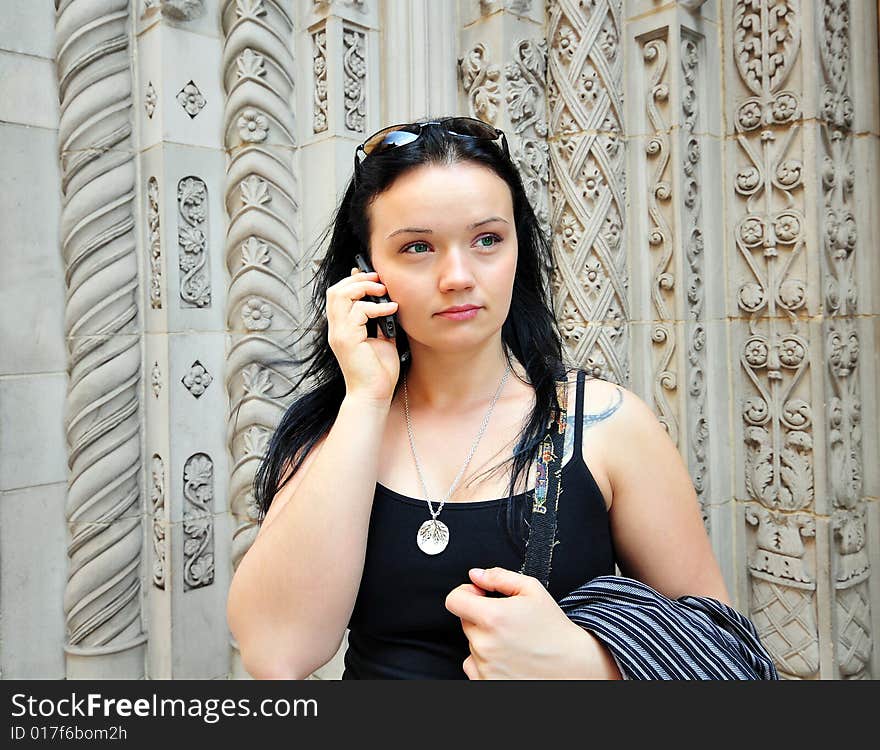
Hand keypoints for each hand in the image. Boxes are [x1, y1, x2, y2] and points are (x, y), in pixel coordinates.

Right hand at [326, 266, 399, 403]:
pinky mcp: (347, 339)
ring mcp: (339, 334)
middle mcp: (336, 329)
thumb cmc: (379, 372)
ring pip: (341, 295)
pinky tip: (391, 310)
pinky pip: (358, 311)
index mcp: (342, 328)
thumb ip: (381, 322)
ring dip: (364, 287)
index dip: (352, 281)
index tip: (372, 274)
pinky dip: (376, 306)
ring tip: (383, 290)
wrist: (374, 394)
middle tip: (378, 280)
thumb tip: (388, 303)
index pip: (338, 295)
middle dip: (357, 280)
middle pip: (335, 290)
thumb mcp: (382, 340)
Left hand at [445, 567, 620, 678]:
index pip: (454, 600)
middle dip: (481, 617)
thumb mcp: (532, 590)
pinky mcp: (487, 683)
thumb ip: (499, 576)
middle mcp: (485, 645)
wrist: (573, 666)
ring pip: (472, 644)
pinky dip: (486, 662)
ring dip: (485, 640)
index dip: (466, 593)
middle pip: (465, 622)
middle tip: (506, 621)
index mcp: (493, 617)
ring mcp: (485, 667)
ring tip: (513, 641)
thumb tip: (476, 575)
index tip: (479, 596)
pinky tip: (508, 658)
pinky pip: (474, 666)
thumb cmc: (555, 630)